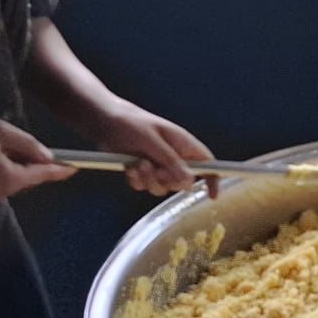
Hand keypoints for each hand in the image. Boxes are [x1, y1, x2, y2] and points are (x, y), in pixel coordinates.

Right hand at [0, 118, 72, 201]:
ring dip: (24, 162)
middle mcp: (3, 191)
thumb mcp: (0, 132)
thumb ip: (27, 143)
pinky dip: (11, 165)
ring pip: (18, 177)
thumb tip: (47, 155)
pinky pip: (5, 177)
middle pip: (31, 177)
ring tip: (19, 143)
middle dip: (40, 162)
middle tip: (47, 147)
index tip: (77, 166)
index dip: (61, 169)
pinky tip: (7, 150)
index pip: (43, 174)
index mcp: (10, 179)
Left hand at [95, 102, 212, 195]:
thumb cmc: (131, 123)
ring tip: (137, 164)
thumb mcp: (152, 141)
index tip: (212, 195)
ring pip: (162, 187)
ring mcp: (157, 165)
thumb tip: (189, 181)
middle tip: (154, 169)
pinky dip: (137, 181)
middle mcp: (173, 157)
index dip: (212, 179)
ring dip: (149, 180)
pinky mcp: (142, 172)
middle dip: (167, 180)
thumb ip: (170, 161)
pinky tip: (129, 167)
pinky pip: (145, 187)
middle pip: (182, 182)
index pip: (207, 164)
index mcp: (183, 144)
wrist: (104, 122)